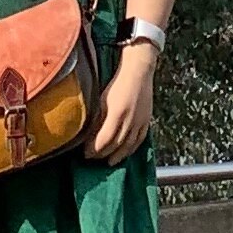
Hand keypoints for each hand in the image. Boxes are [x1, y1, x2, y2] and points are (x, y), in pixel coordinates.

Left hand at [88, 43, 158, 164]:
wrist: (139, 71)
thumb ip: (97, 119)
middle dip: (102, 154)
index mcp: (116, 113)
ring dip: (117, 156)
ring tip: (108, 162)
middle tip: (93, 158)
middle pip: (115, 145)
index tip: (85, 153)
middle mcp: (130, 121)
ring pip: (128, 146)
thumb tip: (89, 136)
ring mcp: (140, 122)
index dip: (94, 150)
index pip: (104, 140)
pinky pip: (139, 141)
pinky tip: (124, 154)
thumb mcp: (102, 100)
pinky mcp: (147, 121)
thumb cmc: (117, 83)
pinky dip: (131, 150)